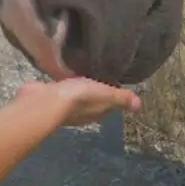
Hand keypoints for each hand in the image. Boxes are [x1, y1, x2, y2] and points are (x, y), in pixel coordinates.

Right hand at [18, 77, 142, 127]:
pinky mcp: (51, 99)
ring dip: (80, 88)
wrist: (45, 102)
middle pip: (94, 102)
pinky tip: (66, 73)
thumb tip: (139, 106)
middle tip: (100, 73)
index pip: (110, 105)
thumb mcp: (105, 95)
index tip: (115, 81)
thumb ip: (120, 98)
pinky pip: (62, 90)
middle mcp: (83, 114)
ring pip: (78, 97)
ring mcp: (65, 108)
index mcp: (98, 113)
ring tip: (84, 71)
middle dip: (97, 91)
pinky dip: (65, 84)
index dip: (114, 95)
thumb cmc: (79, 98)